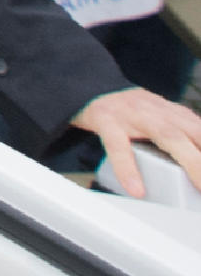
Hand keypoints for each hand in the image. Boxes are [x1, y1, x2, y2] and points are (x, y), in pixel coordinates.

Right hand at [73, 80, 200, 200]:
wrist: (86, 86)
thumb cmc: (127, 110)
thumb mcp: (160, 117)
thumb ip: (182, 136)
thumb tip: (195, 166)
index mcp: (174, 113)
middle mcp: (158, 111)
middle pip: (195, 134)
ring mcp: (133, 115)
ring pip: (167, 136)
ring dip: (191, 161)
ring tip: (199, 186)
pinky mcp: (107, 121)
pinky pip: (119, 145)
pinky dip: (128, 168)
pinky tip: (136, 189)